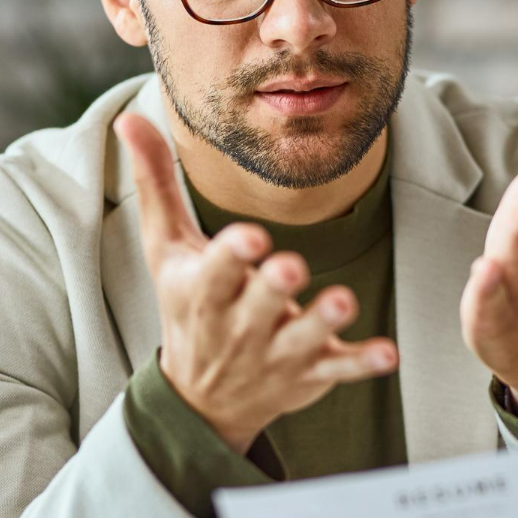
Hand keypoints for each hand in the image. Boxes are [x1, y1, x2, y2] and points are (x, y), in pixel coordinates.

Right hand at [115, 113, 397, 452]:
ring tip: (344, 301)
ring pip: (303, 337)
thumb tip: (129, 118)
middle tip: (291, 267)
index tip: (251, 237)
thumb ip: (156, 182)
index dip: (232, 255)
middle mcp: (240, 325)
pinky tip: (388, 355)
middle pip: (259, 304)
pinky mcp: (311, 372)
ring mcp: (277, 351)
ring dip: (323, 320)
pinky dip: (362, 364)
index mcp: (204, 290)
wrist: (201, 399)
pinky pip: (339, 369)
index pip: (216, 271)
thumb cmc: (187, 303)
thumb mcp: (166, 248)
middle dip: (274, 287)